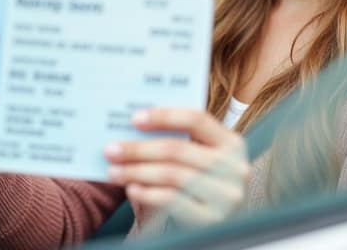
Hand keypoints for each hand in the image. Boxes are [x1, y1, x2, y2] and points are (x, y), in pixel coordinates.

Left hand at [103, 108, 249, 229]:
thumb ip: (179, 141)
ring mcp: (226, 196)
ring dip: (137, 171)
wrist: (219, 229)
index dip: (164, 117)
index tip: (135, 119)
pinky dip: (147, 193)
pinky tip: (131, 189)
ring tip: (114, 171)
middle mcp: (234, 168)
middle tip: (112, 149)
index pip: (197, 119)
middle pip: (178, 149)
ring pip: (172, 174)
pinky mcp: (213, 219)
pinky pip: (173, 201)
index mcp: (232, 143)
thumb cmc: (202, 185)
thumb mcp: (200, 159)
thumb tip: (135, 127)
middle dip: (139, 149)